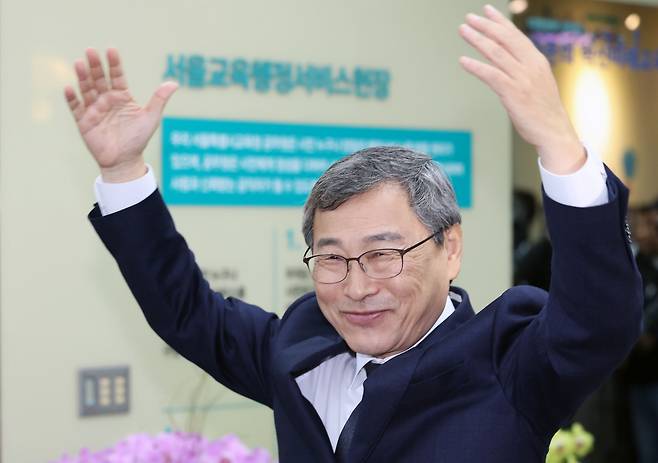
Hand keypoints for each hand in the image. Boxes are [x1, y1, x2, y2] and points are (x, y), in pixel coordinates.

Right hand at [64, 48, 177, 181]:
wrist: (125, 161)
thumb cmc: (138, 138)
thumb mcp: (151, 118)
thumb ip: (159, 99)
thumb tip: (174, 83)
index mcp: (122, 96)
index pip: (116, 76)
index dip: (114, 64)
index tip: (111, 50)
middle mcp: (106, 100)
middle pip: (99, 79)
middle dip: (95, 66)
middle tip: (91, 51)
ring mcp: (94, 109)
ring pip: (86, 90)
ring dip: (82, 77)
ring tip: (79, 64)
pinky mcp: (84, 121)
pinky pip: (75, 108)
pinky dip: (72, 98)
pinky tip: (69, 88)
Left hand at [458, 5, 584, 174]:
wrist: (555, 132)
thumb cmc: (544, 111)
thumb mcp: (538, 83)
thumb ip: (524, 71)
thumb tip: (507, 63)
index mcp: (537, 61)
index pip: (515, 36)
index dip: (500, 22)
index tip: (487, 11)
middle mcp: (531, 66)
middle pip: (505, 39)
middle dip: (486, 26)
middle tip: (469, 18)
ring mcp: (522, 79)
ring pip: (496, 53)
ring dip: (477, 39)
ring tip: (463, 30)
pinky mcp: (513, 93)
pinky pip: (491, 75)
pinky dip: (476, 66)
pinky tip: (463, 61)